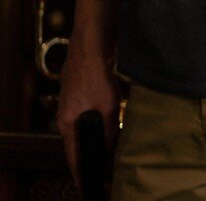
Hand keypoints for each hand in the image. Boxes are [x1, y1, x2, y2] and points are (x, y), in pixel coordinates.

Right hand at [56, 48, 119, 187]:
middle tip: (101, 169)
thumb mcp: (107, 107)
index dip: (80, 171)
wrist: (90, 49)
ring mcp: (71, 105)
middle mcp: (65, 116)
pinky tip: (109, 124)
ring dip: (95, 137)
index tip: (85, 184)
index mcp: (67, 123)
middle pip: (77, 142)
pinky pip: (88, 115)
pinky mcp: (80, 95)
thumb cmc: (95, 77)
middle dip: (88, 155)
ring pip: (84, 128)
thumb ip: (109, 129)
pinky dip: (96, 123)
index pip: (72, 155)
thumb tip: (111, 148)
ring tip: (106, 149)